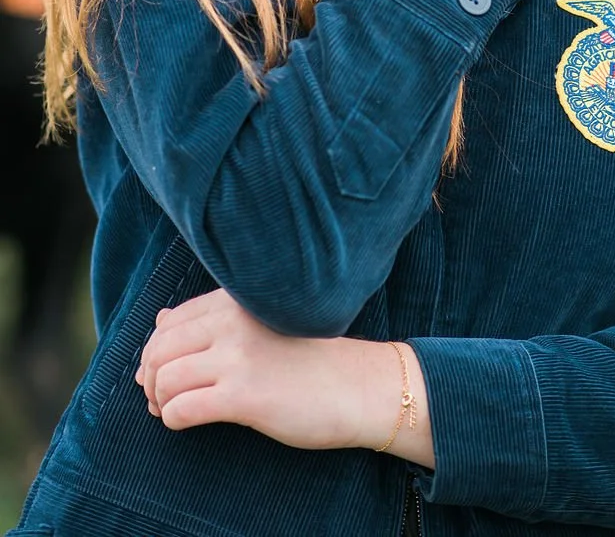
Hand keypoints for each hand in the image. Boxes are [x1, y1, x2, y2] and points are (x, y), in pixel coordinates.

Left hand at [136, 288, 367, 447]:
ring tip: (171, 410)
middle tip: (160, 398)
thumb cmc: (309, 357)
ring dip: (159, 401)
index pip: (170, 321)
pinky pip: (181, 409)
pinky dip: (173, 419)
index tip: (162, 373)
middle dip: (150, 378)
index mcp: (237, 300)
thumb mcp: (260, 325)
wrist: (356, 385)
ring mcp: (238, 357)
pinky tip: (185, 422)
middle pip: (159, 349)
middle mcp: (233, 321)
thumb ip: (213, 319)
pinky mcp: (242, 396)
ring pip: (163, 379)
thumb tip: (159, 321)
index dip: (156, 351)